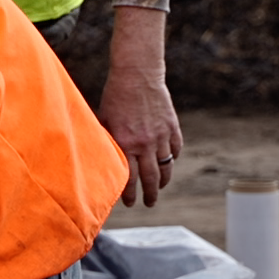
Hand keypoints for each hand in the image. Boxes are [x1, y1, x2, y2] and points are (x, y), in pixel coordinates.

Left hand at [99, 6, 182, 207]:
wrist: (137, 75)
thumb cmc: (115, 96)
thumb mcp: (104, 119)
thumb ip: (107, 140)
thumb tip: (103, 160)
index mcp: (125, 143)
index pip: (129, 178)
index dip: (130, 194)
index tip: (129, 203)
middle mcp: (145, 143)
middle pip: (150, 178)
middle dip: (150, 194)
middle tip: (149, 203)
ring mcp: (161, 136)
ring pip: (166, 167)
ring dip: (163, 181)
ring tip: (159, 188)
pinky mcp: (172, 127)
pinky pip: (175, 150)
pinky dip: (173, 158)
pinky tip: (168, 163)